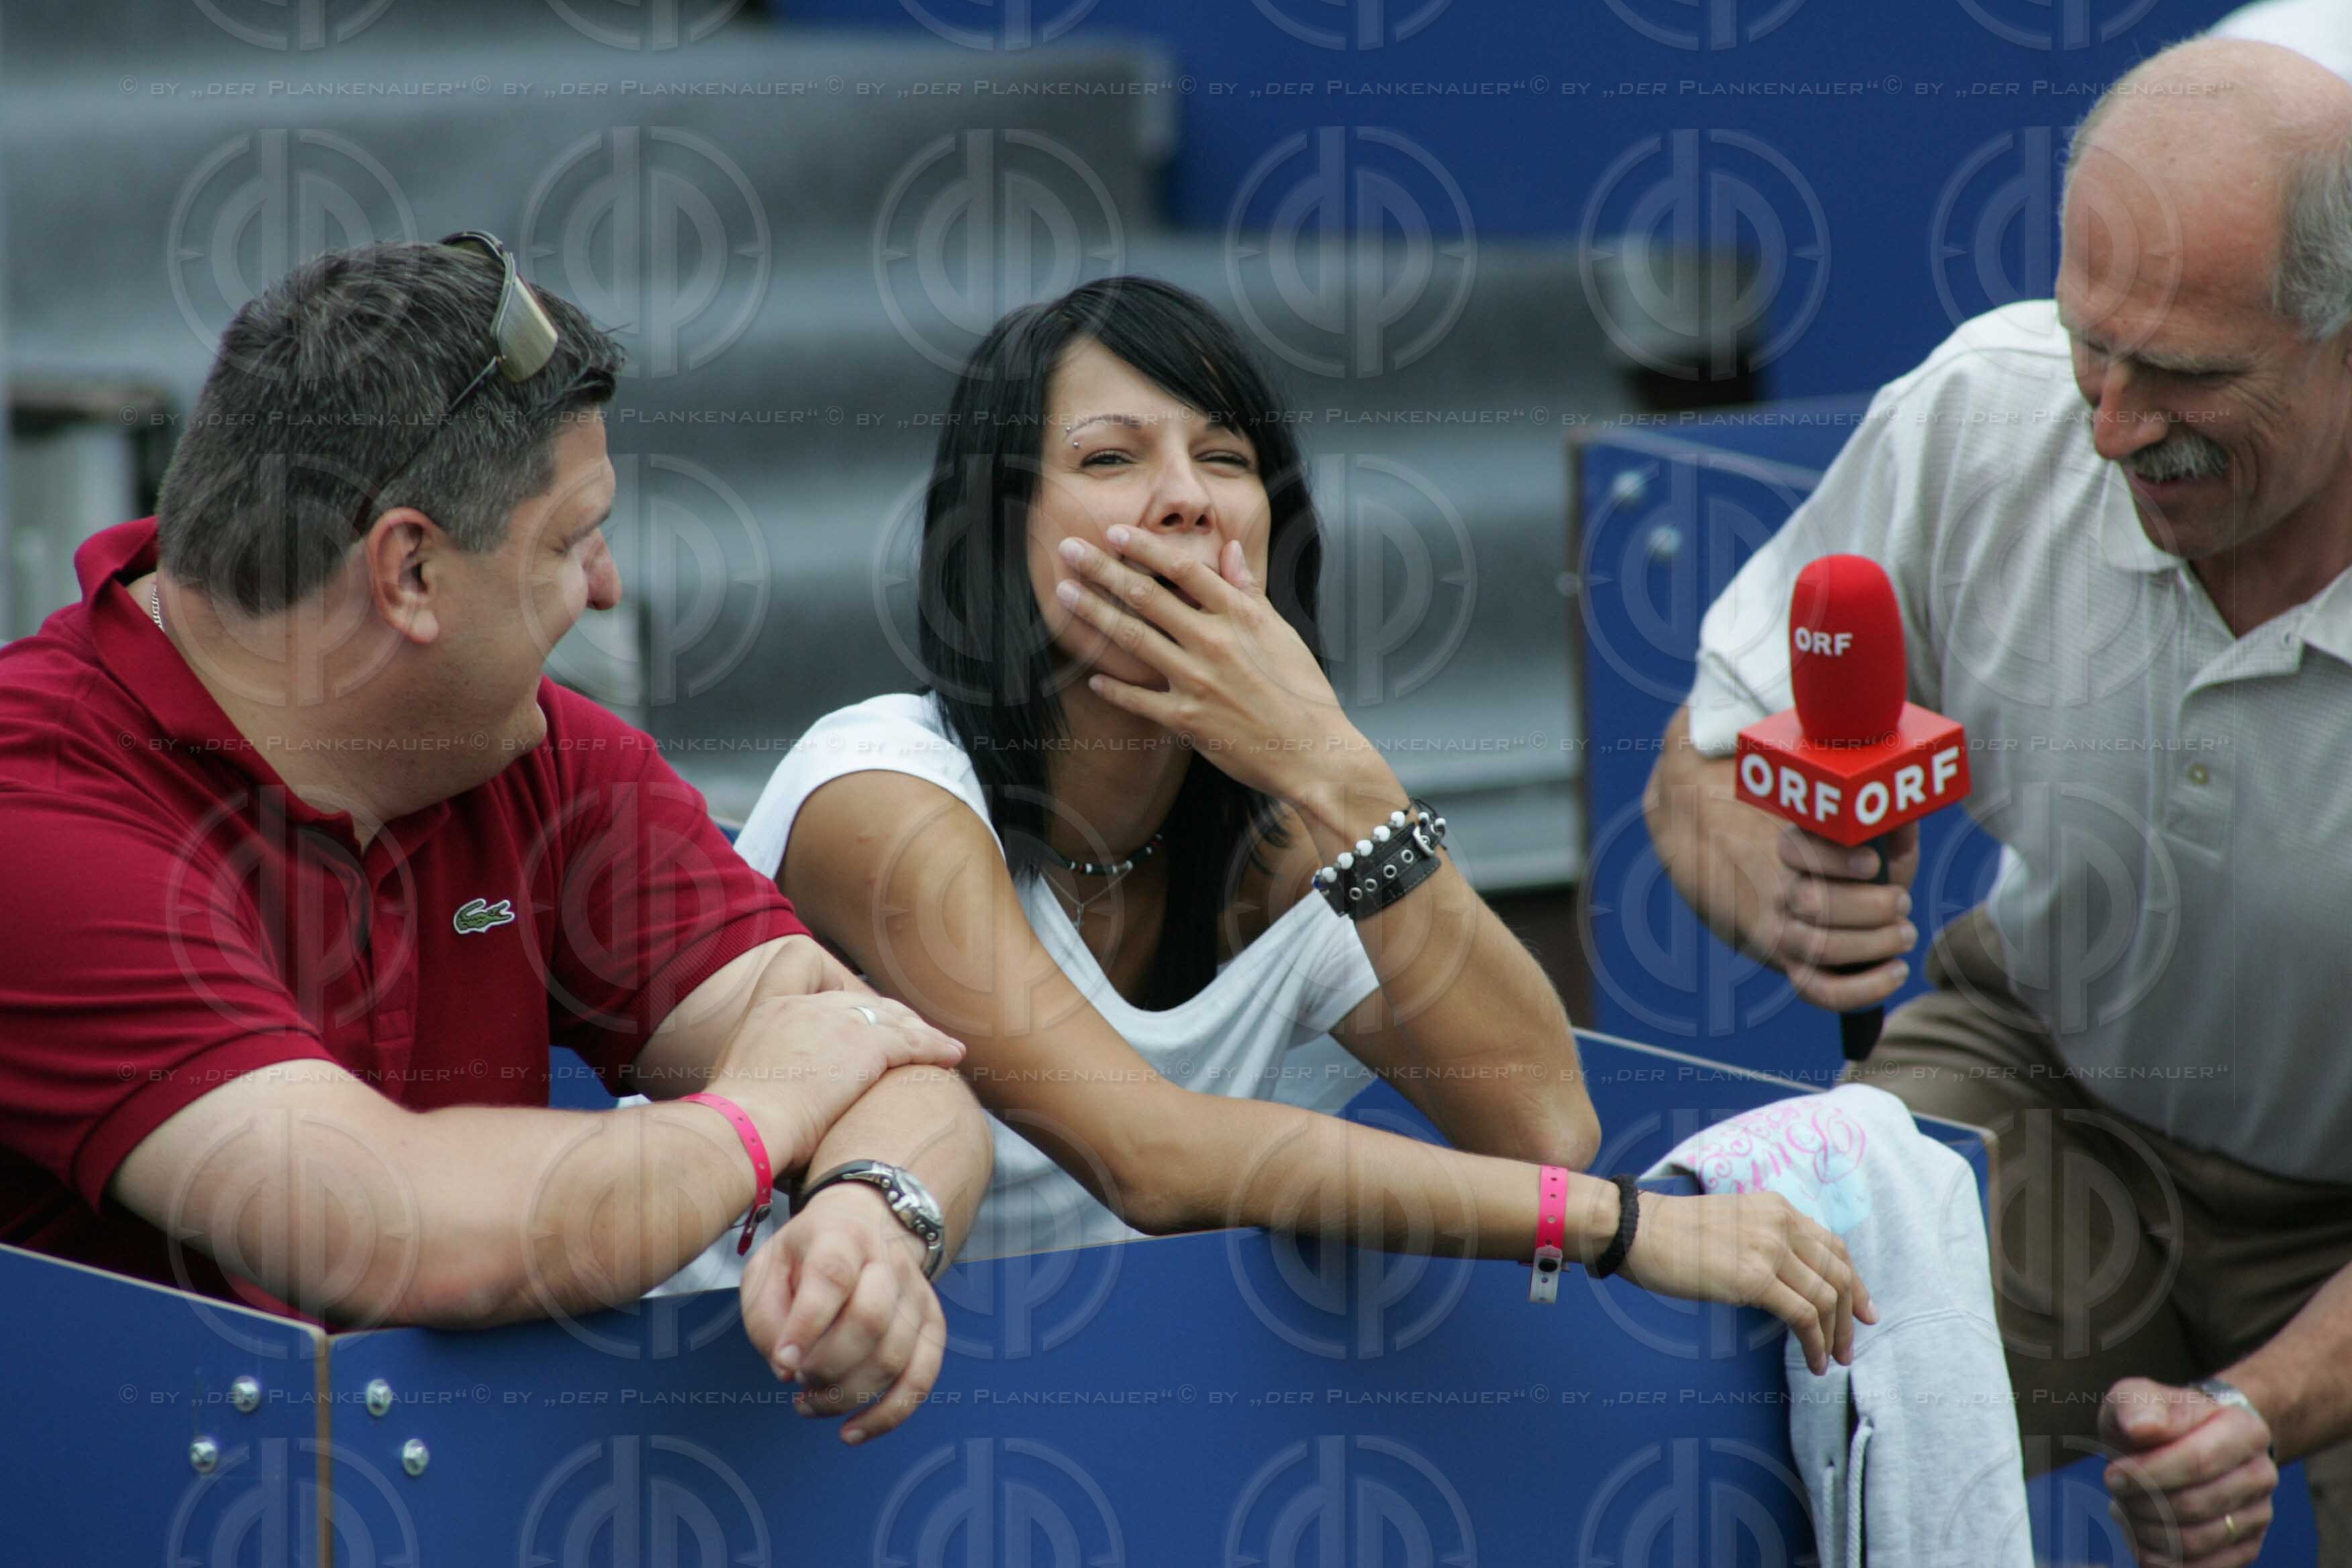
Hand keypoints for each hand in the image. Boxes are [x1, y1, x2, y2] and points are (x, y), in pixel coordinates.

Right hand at [713, 988, 965, 1176]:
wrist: (740, 1130)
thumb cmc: (735, 1125)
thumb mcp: (739, 1082)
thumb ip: (765, 1072)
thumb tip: (774, 1094)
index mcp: (768, 1009)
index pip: (799, 961)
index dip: (826, 976)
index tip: (843, 1001)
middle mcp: (805, 1006)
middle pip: (858, 998)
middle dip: (886, 1016)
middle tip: (907, 1036)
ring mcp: (835, 1022)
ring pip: (891, 1017)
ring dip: (918, 1032)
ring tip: (938, 1046)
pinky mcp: (865, 1046)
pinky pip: (913, 1042)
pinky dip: (935, 1048)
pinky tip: (952, 1056)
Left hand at [740, 1183, 943, 1445]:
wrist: (862, 1224)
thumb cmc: (805, 1256)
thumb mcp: (767, 1268)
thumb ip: (765, 1314)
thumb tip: (785, 1367)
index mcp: (841, 1237)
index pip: (832, 1278)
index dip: (807, 1325)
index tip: (783, 1362)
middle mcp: (887, 1262)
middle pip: (870, 1321)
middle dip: (827, 1365)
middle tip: (797, 1378)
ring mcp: (916, 1295)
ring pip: (894, 1357)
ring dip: (846, 1395)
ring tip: (809, 1403)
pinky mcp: (932, 1326)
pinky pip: (922, 1379)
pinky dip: (888, 1415)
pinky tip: (852, 1431)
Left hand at [1054, 524, 1356, 803]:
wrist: (1313, 752)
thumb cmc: (1303, 691)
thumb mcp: (1282, 633)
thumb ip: (1249, 590)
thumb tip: (1231, 550)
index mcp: (1240, 616)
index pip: (1184, 569)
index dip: (1146, 548)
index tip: (1116, 532)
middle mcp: (1214, 642)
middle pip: (1147, 596)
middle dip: (1103, 569)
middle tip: (1069, 549)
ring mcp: (1197, 681)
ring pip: (1134, 639)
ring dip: (1094, 613)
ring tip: (1064, 592)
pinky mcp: (1187, 719)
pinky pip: (1139, 700)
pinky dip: (1114, 688)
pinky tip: (1092, 676)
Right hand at [1616, 1190, 1878, 1375]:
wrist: (1636, 1230)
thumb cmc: (1672, 1233)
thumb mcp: (1731, 1223)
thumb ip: (1764, 1240)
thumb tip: (1788, 1279)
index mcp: (1777, 1207)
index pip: (1833, 1245)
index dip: (1856, 1282)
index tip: (1864, 1311)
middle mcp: (1781, 1223)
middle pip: (1838, 1273)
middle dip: (1851, 1315)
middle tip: (1850, 1346)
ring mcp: (1769, 1249)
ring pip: (1826, 1297)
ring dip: (1835, 1335)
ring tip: (1832, 1360)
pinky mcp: (1754, 1279)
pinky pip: (1803, 1316)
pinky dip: (1814, 1343)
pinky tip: (1813, 1361)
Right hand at [1757, 822, 1919, 1010]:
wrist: (1810, 910)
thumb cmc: (1852, 871)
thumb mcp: (1869, 844)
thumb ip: (1888, 829)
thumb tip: (1906, 815)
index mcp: (1793, 853)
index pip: (1794, 849)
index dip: (1833, 859)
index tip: (1872, 864)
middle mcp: (1782, 895)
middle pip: (1809, 901)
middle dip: (1867, 905)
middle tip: (1902, 903)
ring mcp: (1787, 937)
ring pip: (1817, 946)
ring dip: (1872, 943)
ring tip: (1906, 933)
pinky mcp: (1801, 973)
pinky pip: (1821, 992)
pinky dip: (1863, 989)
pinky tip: (1897, 972)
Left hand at [2100, 1378, 2277, 1566]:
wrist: (2183, 1442)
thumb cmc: (2158, 1421)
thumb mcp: (2138, 1397)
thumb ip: (2138, 1404)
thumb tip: (2142, 1425)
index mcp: (2244, 1429)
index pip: (2199, 1461)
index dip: (2149, 1473)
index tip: (2112, 1475)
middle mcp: (2260, 1474)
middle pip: (2195, 1504)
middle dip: (2143, 1502)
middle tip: (2118, 1490)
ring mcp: (2258, 1514)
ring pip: (2197, 1541)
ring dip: (2148, 1530)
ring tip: (2128, 1509)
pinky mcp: (2246, 1546)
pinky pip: (2203, 1567)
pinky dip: (2162, 1559)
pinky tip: (2141, 1536)